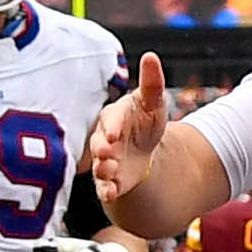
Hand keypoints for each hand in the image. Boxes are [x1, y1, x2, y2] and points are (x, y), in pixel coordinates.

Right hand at [88, 55, 169, 207]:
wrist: (145, 149)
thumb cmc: (145, 120)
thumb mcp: (152, 101)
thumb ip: (152, 82)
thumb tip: (150, 56)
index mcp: (114, 116)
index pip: (110, 119)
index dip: (111, 126)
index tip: (114, 134)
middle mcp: (104, 139)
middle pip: (98, 144)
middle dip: (102, 149)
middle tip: (108, 153)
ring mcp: (106, 160)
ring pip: (100, 166)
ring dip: (104, 170)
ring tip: (110, 172)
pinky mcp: (109, 179)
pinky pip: (104, 186)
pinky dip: (106, 191)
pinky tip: (110, 195)